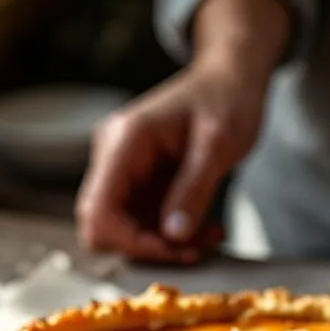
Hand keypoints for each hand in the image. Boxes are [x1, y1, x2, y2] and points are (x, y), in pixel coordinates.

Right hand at [75, 62, 266, 263]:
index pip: (99, 210)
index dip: (131, 241)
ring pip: (125, 230)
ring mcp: (123, 170)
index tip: (174, 250)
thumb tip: (173, 236)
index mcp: (124, 142)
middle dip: (147, 247)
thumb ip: (194, 189)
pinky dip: (172, 234)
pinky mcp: (138, 182)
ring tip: (209, 235)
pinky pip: (143, 222)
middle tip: (194, 248)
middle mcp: (113, 156)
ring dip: (165, 244)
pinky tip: (204, 226)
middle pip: (102, 225)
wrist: (230, 80)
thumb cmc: (226, 100)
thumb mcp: (220, 144)